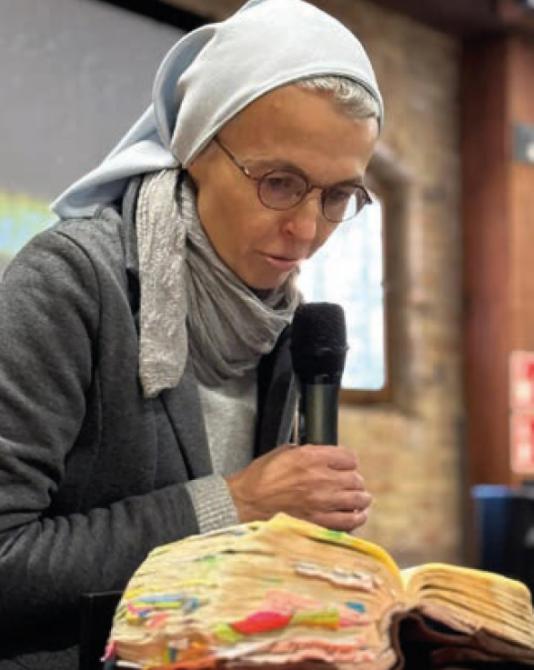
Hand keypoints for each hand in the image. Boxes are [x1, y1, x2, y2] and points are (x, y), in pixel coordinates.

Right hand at [225, 444, 371, 531]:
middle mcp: (320, 479)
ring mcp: (321, 502)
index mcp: (311, 458)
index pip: (349, 457)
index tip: (347, 466)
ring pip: (358, 500)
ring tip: (359, 500)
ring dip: (360, 499)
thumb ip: (306, 451)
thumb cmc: (260, 478)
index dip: (348, 462)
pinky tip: (355, 515)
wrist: (245, 503)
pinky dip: (355, 518)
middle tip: (352, 484)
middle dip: (355, 481)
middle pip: (356, 479)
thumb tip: (321, 454)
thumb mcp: (282, 452)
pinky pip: (348, 521)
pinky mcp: (318, 522)